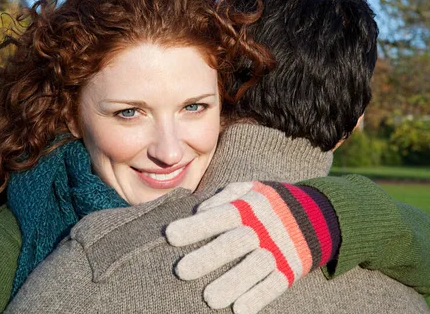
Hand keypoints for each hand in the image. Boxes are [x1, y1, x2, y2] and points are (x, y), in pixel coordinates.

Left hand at [166, 181, 339, 313]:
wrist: (320, 215)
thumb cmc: (269, 203)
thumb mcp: (250, 189)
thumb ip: (224, 197)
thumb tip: (199, 211)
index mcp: (249, 207)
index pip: (219, 216)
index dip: (196, 226)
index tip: (170, 235)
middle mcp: (263, 228)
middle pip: (234, 243)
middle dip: (208, 257)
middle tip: (181, 270)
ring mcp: (279, 250)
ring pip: (254, 268)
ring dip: (232, 283)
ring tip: (209, 298)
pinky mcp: (291, 269)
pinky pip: (275, 285)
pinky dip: (258, 297)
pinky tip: (240, 310)